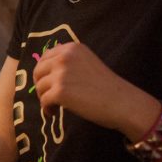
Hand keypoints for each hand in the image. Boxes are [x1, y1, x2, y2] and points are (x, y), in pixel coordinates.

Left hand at [33, 42, 149, 131]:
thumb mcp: (86, 63)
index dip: (43, 71)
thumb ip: (68, 62)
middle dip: (41, 85)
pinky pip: (44, 101)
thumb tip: (43, 72)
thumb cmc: (107, 86)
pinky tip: (53, 113)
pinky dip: (46, 109)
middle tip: (48, 96)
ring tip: (54, 106)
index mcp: (72, 48)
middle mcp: (64, 57)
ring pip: (40, 87)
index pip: (45, 57)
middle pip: (38, 71)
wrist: (123, 102)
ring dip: (44, 98)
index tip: (46, 81)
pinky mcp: (60, 92)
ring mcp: (61, 74)